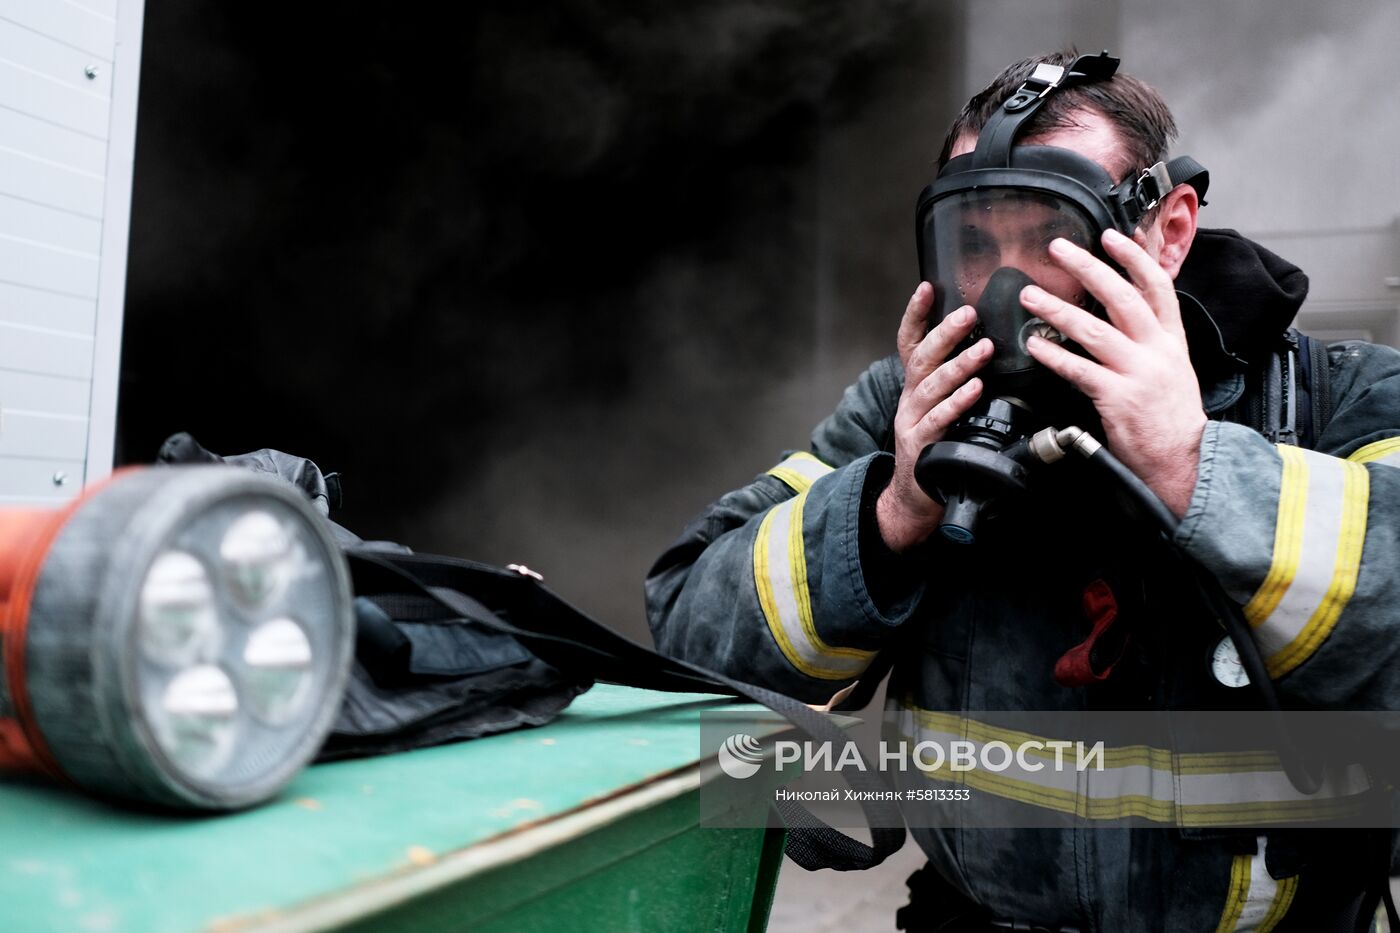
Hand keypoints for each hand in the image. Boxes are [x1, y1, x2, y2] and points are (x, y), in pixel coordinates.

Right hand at [877, 282, 991, 551]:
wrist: (914, 495)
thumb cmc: (935, 445)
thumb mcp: (938, 406)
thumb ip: (952, 379)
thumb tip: (983, 345)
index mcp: (915, 384)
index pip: (909, 341)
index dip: (916, 314)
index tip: (928, 287)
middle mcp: (910, 397)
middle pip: (922, 357)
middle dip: (945, 332)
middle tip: (968, 313)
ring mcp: (913, 420)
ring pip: (932, 385)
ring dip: (959, 364)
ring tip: (983, 348)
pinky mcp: (921, 445)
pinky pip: (939, 419)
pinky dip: (957, 402)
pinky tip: (975, 389)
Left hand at [1021, 228, 1206, 517]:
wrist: (1186, 461)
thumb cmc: (1172, 420)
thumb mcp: (1171, 370)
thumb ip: (1148, 342)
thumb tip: (1118, 317)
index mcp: (1172, 341)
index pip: (1156, 286)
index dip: (1133, 257)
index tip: (1110, 236)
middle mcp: (1157, 351)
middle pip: (1121, 297)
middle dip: (1088, 268)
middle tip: (1058, 249)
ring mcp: (1139, 373)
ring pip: (1094, 330)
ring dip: (1057, 309)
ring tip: (1030, 295)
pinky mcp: (1119, 399)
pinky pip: (1080, 370)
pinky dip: (1054, 356)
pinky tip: (1034, 345)